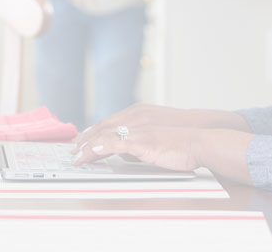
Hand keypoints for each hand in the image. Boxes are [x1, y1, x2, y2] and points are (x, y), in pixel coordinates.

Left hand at [75, 104, 193, 149]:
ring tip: (77, 157)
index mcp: (138, 114)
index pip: (109, 122)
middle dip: (85, 139)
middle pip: (102, 126)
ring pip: (105, 134)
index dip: (93, 132)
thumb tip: (125, 154)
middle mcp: (135, 117)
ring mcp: (137, 127)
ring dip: (88, 146)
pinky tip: (91, 153)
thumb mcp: (156, 139)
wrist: (198, 139)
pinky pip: (115, 143)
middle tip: (74, 150)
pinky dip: (100, 148)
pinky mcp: (141, 140)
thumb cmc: (181, 142)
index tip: (82, 141)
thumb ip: (139, 143)